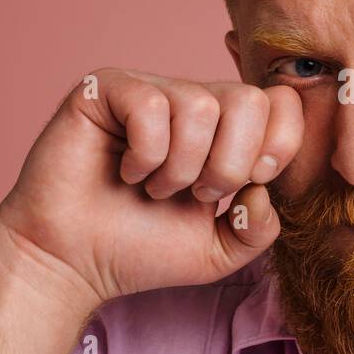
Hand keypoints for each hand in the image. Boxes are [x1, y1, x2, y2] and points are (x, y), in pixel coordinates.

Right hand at [0, 68, 303, 308]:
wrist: (73, 263)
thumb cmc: (140, 250)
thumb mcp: (220, 250)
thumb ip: (259, 228)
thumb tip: (262, 189)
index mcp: (225, 128)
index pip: (280, 103)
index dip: (279, 145)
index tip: (250, 184)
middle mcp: (189, 100)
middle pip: (250, 99)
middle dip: (232, 162)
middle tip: (198, 195)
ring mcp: (148, 91)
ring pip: (202, 106)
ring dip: (182, 167)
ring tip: (155, 190)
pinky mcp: (105, 90)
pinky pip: (151, 105)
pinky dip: (147, 154)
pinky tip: (127, 172)